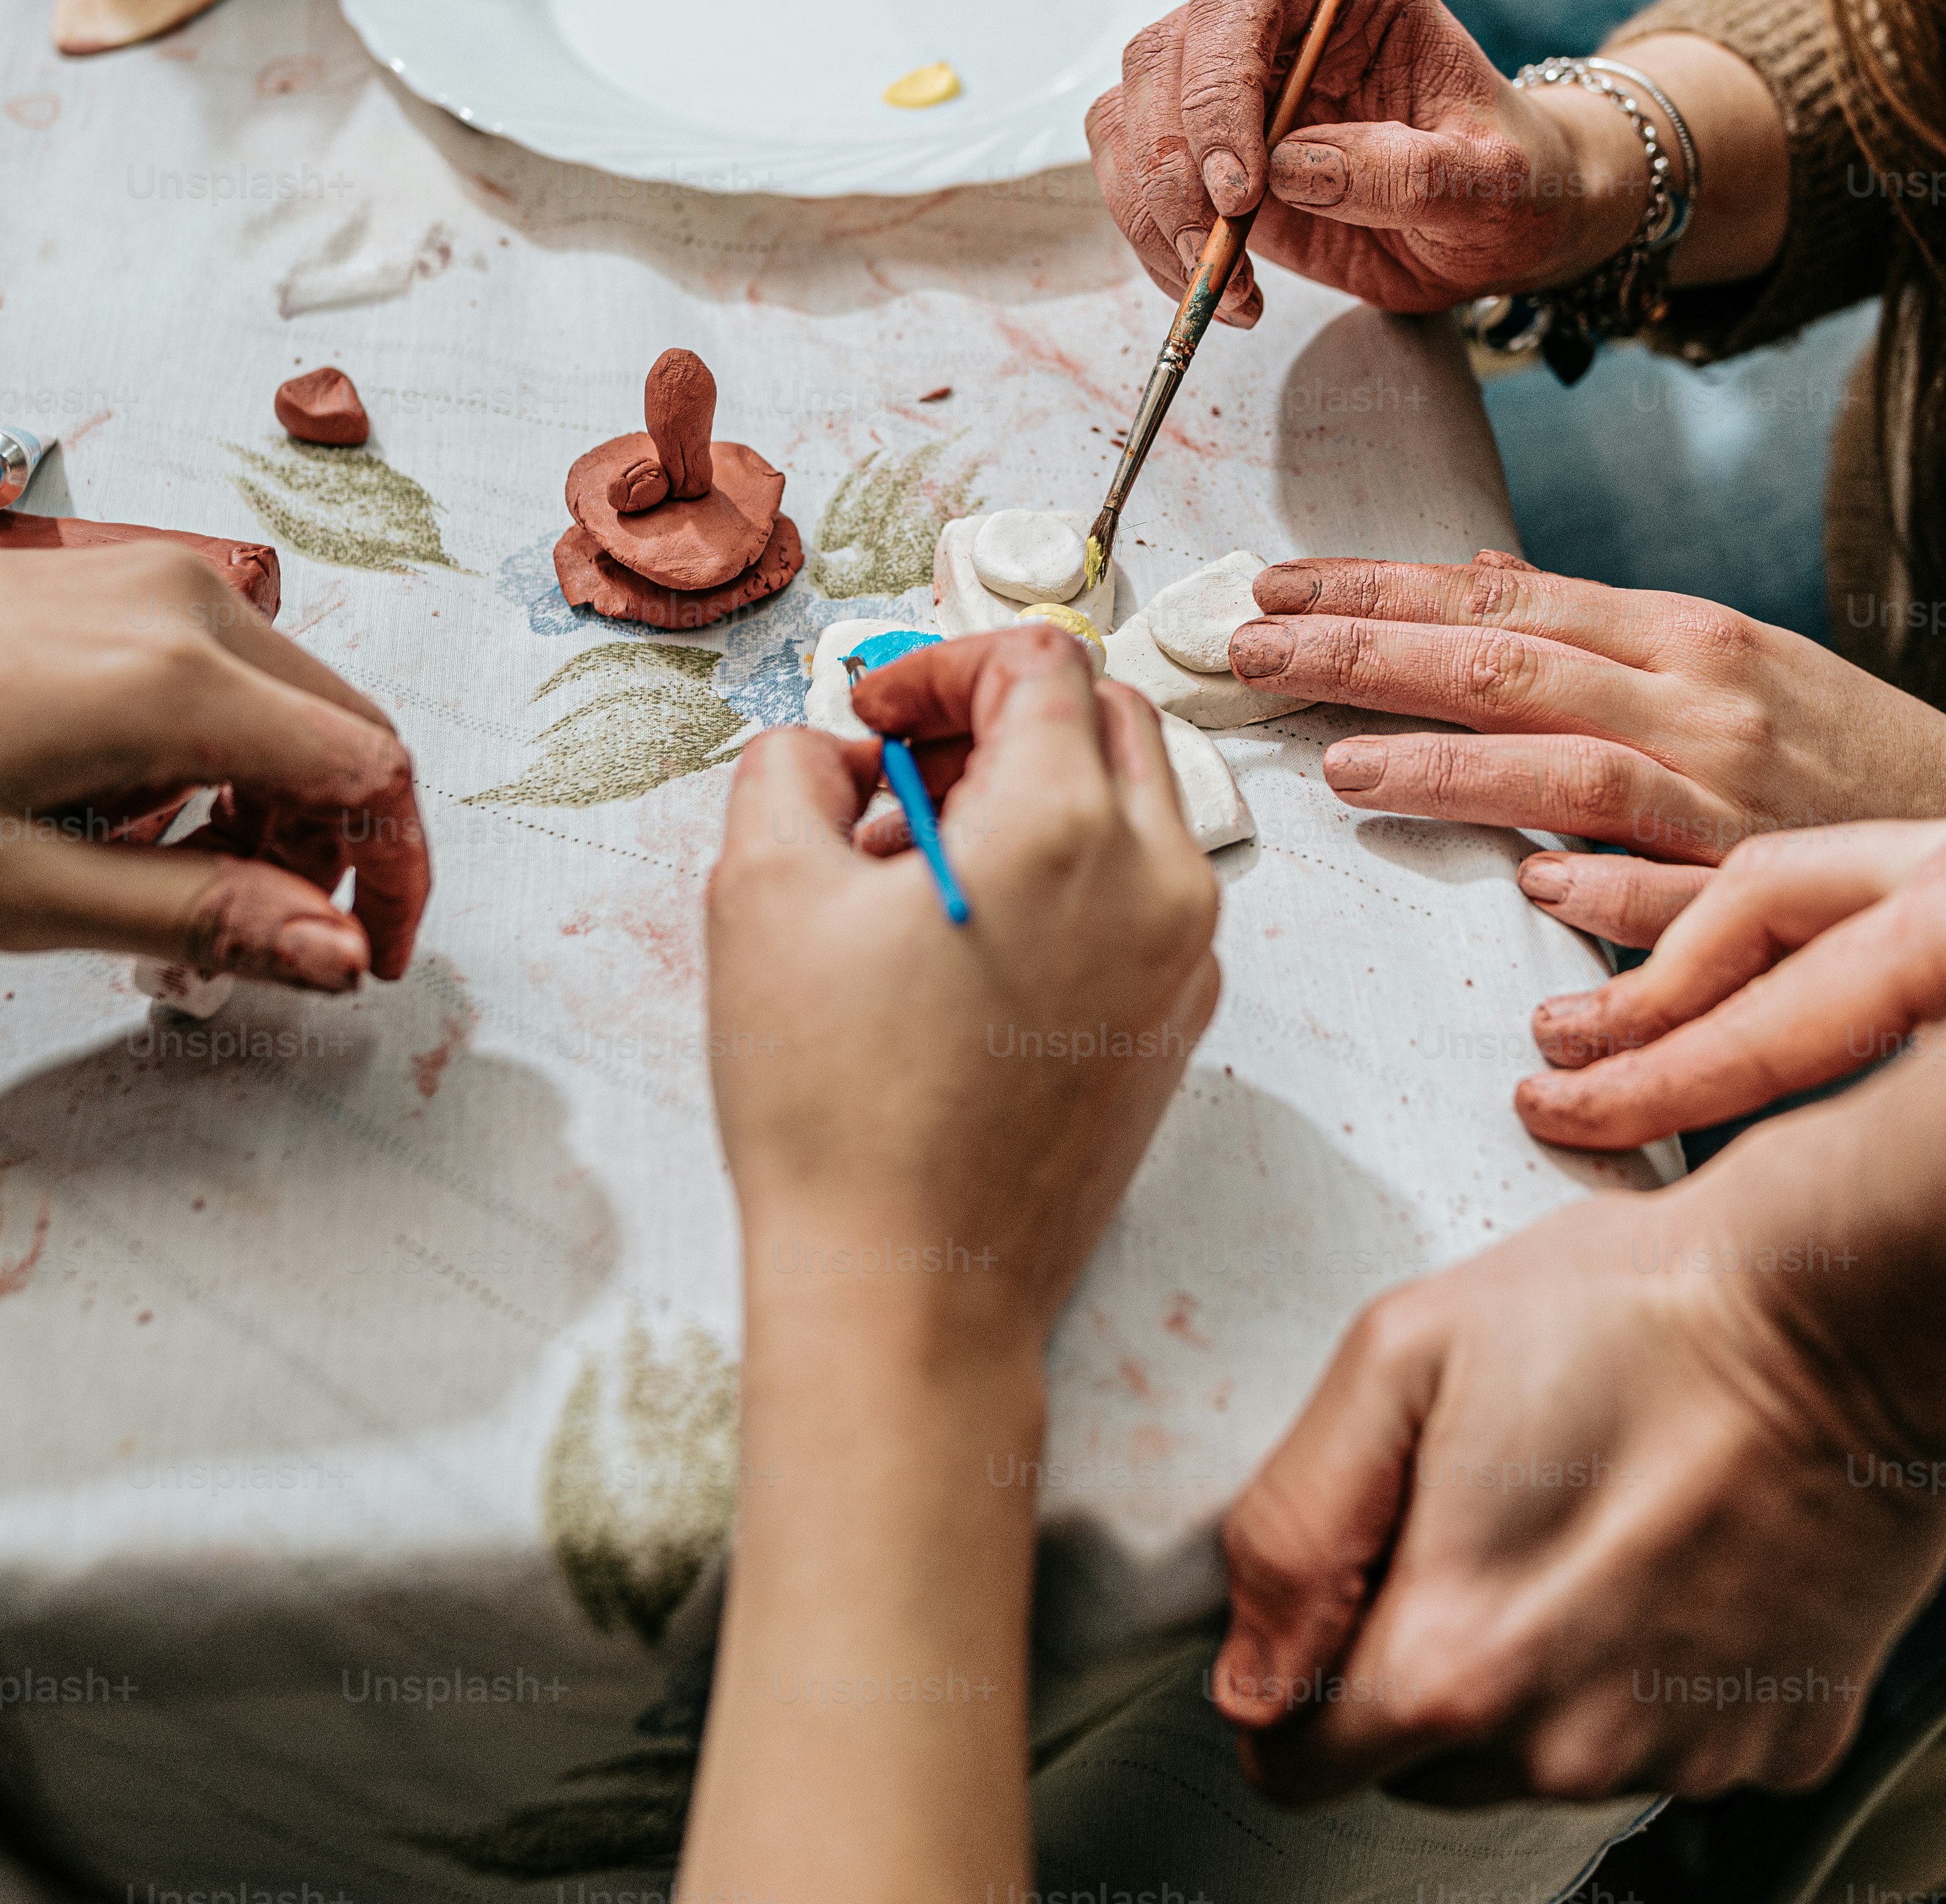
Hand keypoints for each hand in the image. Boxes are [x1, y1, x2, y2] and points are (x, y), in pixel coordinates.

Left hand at [0, 549, 427, 990]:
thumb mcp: (25, 894)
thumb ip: (204, 913)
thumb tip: (337, 950)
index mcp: (172, 677)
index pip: (371, 769)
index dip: (389, 876)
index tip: (363, 955)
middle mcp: (177, 603)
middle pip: (341, 728)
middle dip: (335, 846)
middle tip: (269, 942)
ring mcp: (138, 578)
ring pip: (282, 699)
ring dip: (270, 801)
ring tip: (178, 891)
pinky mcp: (101, 581)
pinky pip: (215, 665)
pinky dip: (216, 750)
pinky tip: (135, 816)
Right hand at [703, 626, 1222, 1352]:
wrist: (911, 1286)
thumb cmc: (837, 1106)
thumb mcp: (761, 891)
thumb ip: (791, 767)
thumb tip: (838, 751)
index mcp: (1070, 826)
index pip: (1038, 659)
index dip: (938, 664)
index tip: (874, 719)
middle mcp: (1158, 879)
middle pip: (1104, 715)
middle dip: (995, 718)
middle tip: (895, 780)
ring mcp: (1184, 956)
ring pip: (1130, 805)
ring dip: (1029, 797)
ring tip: (913, 875)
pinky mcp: (1179, 1022)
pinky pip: (1140, 896)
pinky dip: (1065, 879)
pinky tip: (964, 948)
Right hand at [1087, 0, 1641, 324]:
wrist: (1500, 226)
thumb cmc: (1514, 182)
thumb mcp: (1495, 183)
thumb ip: (1408, 171)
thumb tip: (1289, 169)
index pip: (1241, 0)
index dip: (1218, 89)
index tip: (1243, 187)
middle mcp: (1275, 22)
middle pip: (1163, 57)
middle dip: (1172, 164)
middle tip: (1217, 249)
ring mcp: (1230, 85)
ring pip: (1128, 117)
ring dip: (1151, 208)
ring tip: (1220, 284)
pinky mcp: (1205, 152)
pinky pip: (1134, 179)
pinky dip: (1153, 240)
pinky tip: (1216, 289)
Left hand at [1215, 860, 1945, 1808]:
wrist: (1854, 1305)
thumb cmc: (1641, 1309)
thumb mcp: (1402, 1355)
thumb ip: (1292, 1528)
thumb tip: (1248, 1668)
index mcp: (1453, 1666)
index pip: (1299, 1764)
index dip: (1297, 1675)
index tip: (1349, 1591)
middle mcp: (1566, 1746)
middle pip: (1425, 1765)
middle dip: (1428, 1663)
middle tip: (1490, 1516)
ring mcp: (1684, 1756)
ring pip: (1550, 1751)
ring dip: (1550, 1664)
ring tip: (1600, 1516)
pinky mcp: (1784, 1739)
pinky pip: (1674, 1736)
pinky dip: (1664, 1666)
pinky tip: (1684, 1553)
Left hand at [1222, 555, 1945, 861]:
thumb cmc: (1837, 749)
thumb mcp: (1719, 659)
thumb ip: (1596, 632)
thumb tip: (1480, 585)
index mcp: (1678, 633)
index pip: (1498, 598)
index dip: (1377, 589)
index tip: (1273, 588)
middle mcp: (1697, 695)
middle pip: (1507, 663)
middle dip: (1367, 652)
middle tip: (1249, 649)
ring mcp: (1731, 790)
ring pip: (1570, 764)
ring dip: (1451, 765)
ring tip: (1340, 762)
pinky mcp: (1770, 879)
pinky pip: (1677, 884)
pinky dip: (1605, 881)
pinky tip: (1530, 883)